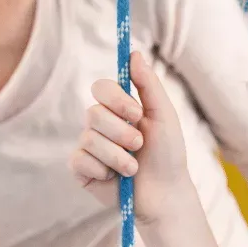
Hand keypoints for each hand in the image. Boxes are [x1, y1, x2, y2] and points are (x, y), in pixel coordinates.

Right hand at [70, 51, 188, 221]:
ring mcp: (89, 146)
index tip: (137, 114)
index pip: (101, 88)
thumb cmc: (168, 154)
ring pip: (89, 139)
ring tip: (133, 168)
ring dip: (118, 156)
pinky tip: (114, 178)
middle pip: (93, 113)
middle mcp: (100, 124)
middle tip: (140, 145)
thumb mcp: (163, 115)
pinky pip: (80, 160)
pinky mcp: (81, 169)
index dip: (116, 99)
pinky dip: (102, 170)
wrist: (165, 193)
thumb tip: (134, 53)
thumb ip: (148, 84)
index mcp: (118, 108)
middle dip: (121, 133)